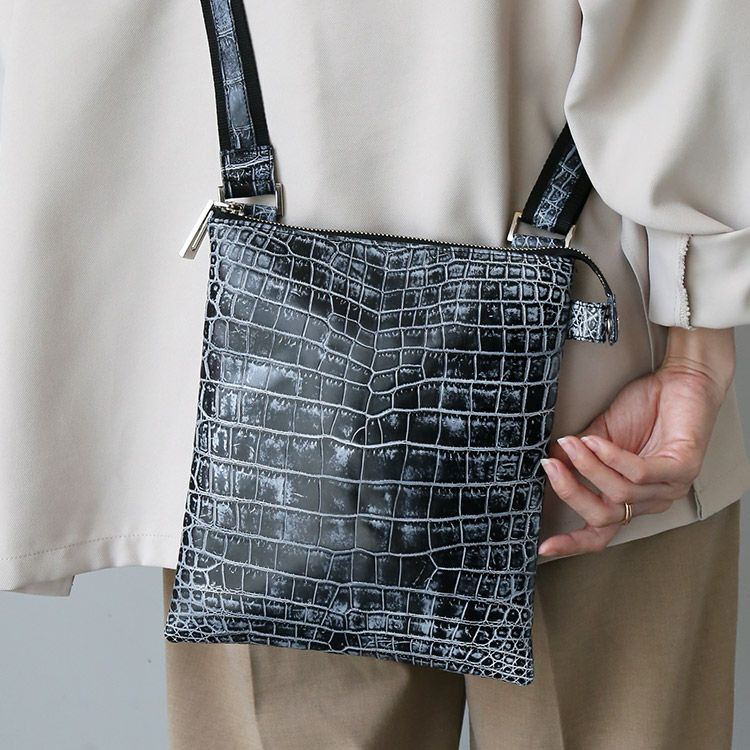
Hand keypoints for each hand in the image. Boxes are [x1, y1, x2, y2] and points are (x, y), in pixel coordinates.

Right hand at [537, 326, 735, 557]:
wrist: (680, 380)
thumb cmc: (644, 408)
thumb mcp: (599, 436)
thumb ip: (578, 456)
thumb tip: (549, 465)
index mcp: (630, 498)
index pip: (601, 532)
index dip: (573, 543)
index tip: (544, 546)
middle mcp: (650, 500)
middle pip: (605, 516)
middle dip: (572, 493)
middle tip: (550, 467)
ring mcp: (669, 487)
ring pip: (620, 493)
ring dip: (588, 467)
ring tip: (571, 444)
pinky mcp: (683, 468)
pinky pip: (640, 473)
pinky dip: (612, 458)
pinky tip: (596, 442)